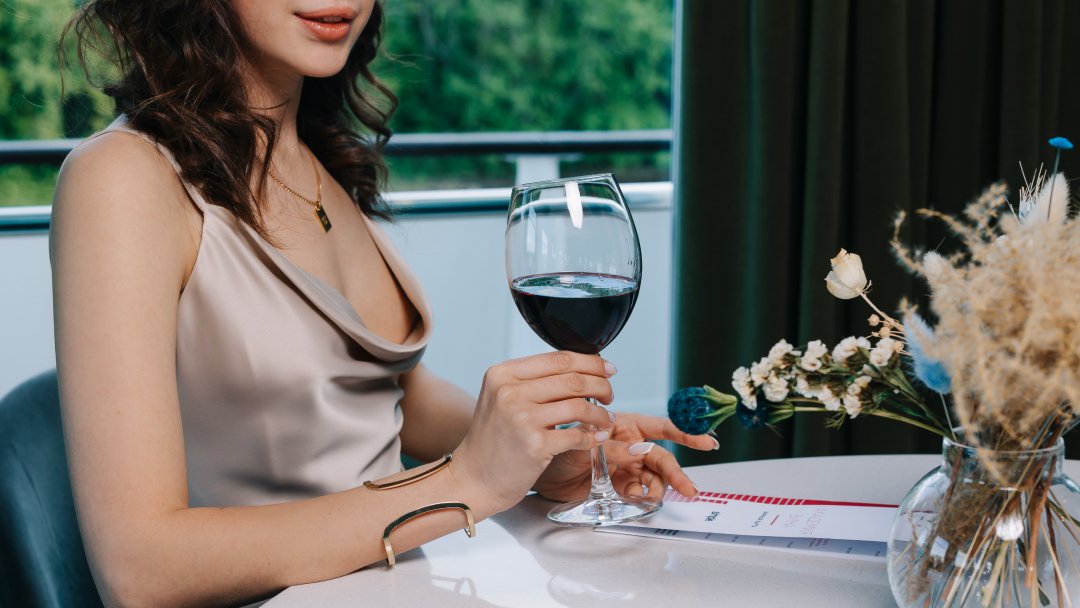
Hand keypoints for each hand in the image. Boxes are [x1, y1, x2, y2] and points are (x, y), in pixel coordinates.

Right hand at [451, 352, 616, 514]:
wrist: (473, 479)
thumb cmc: (493, 441)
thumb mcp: (501, 399)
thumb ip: (533, 382)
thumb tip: (581, 370)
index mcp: (503, 374)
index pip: (558, 358)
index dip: (591, 362)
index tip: (607, 369)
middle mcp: (509, 392)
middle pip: (573, 379)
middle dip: (601, 386)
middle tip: (609, 395)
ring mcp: (522, 418)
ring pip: (580, 406)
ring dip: (600, 413)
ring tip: (605, 419)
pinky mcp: (535, 445)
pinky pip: (577, 435)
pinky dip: (592, 436)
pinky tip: (596, 437)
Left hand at [532, 412, 717, 502]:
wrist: (538, 473)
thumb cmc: (556, 445)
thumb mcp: (583, 442)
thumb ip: (612, 446)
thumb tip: (638, 451)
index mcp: (624, 425)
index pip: (661, 427)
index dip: (685, 432)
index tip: (707, 441)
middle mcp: (629, 445)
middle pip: (661, 457)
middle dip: (676, 472)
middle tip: (689, 488)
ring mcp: (625, 466)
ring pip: (653, 477)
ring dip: (657, 488)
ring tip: (647, 495)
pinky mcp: (619, 486)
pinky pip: (639, 492)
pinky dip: (641, 496)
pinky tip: (635, 497)